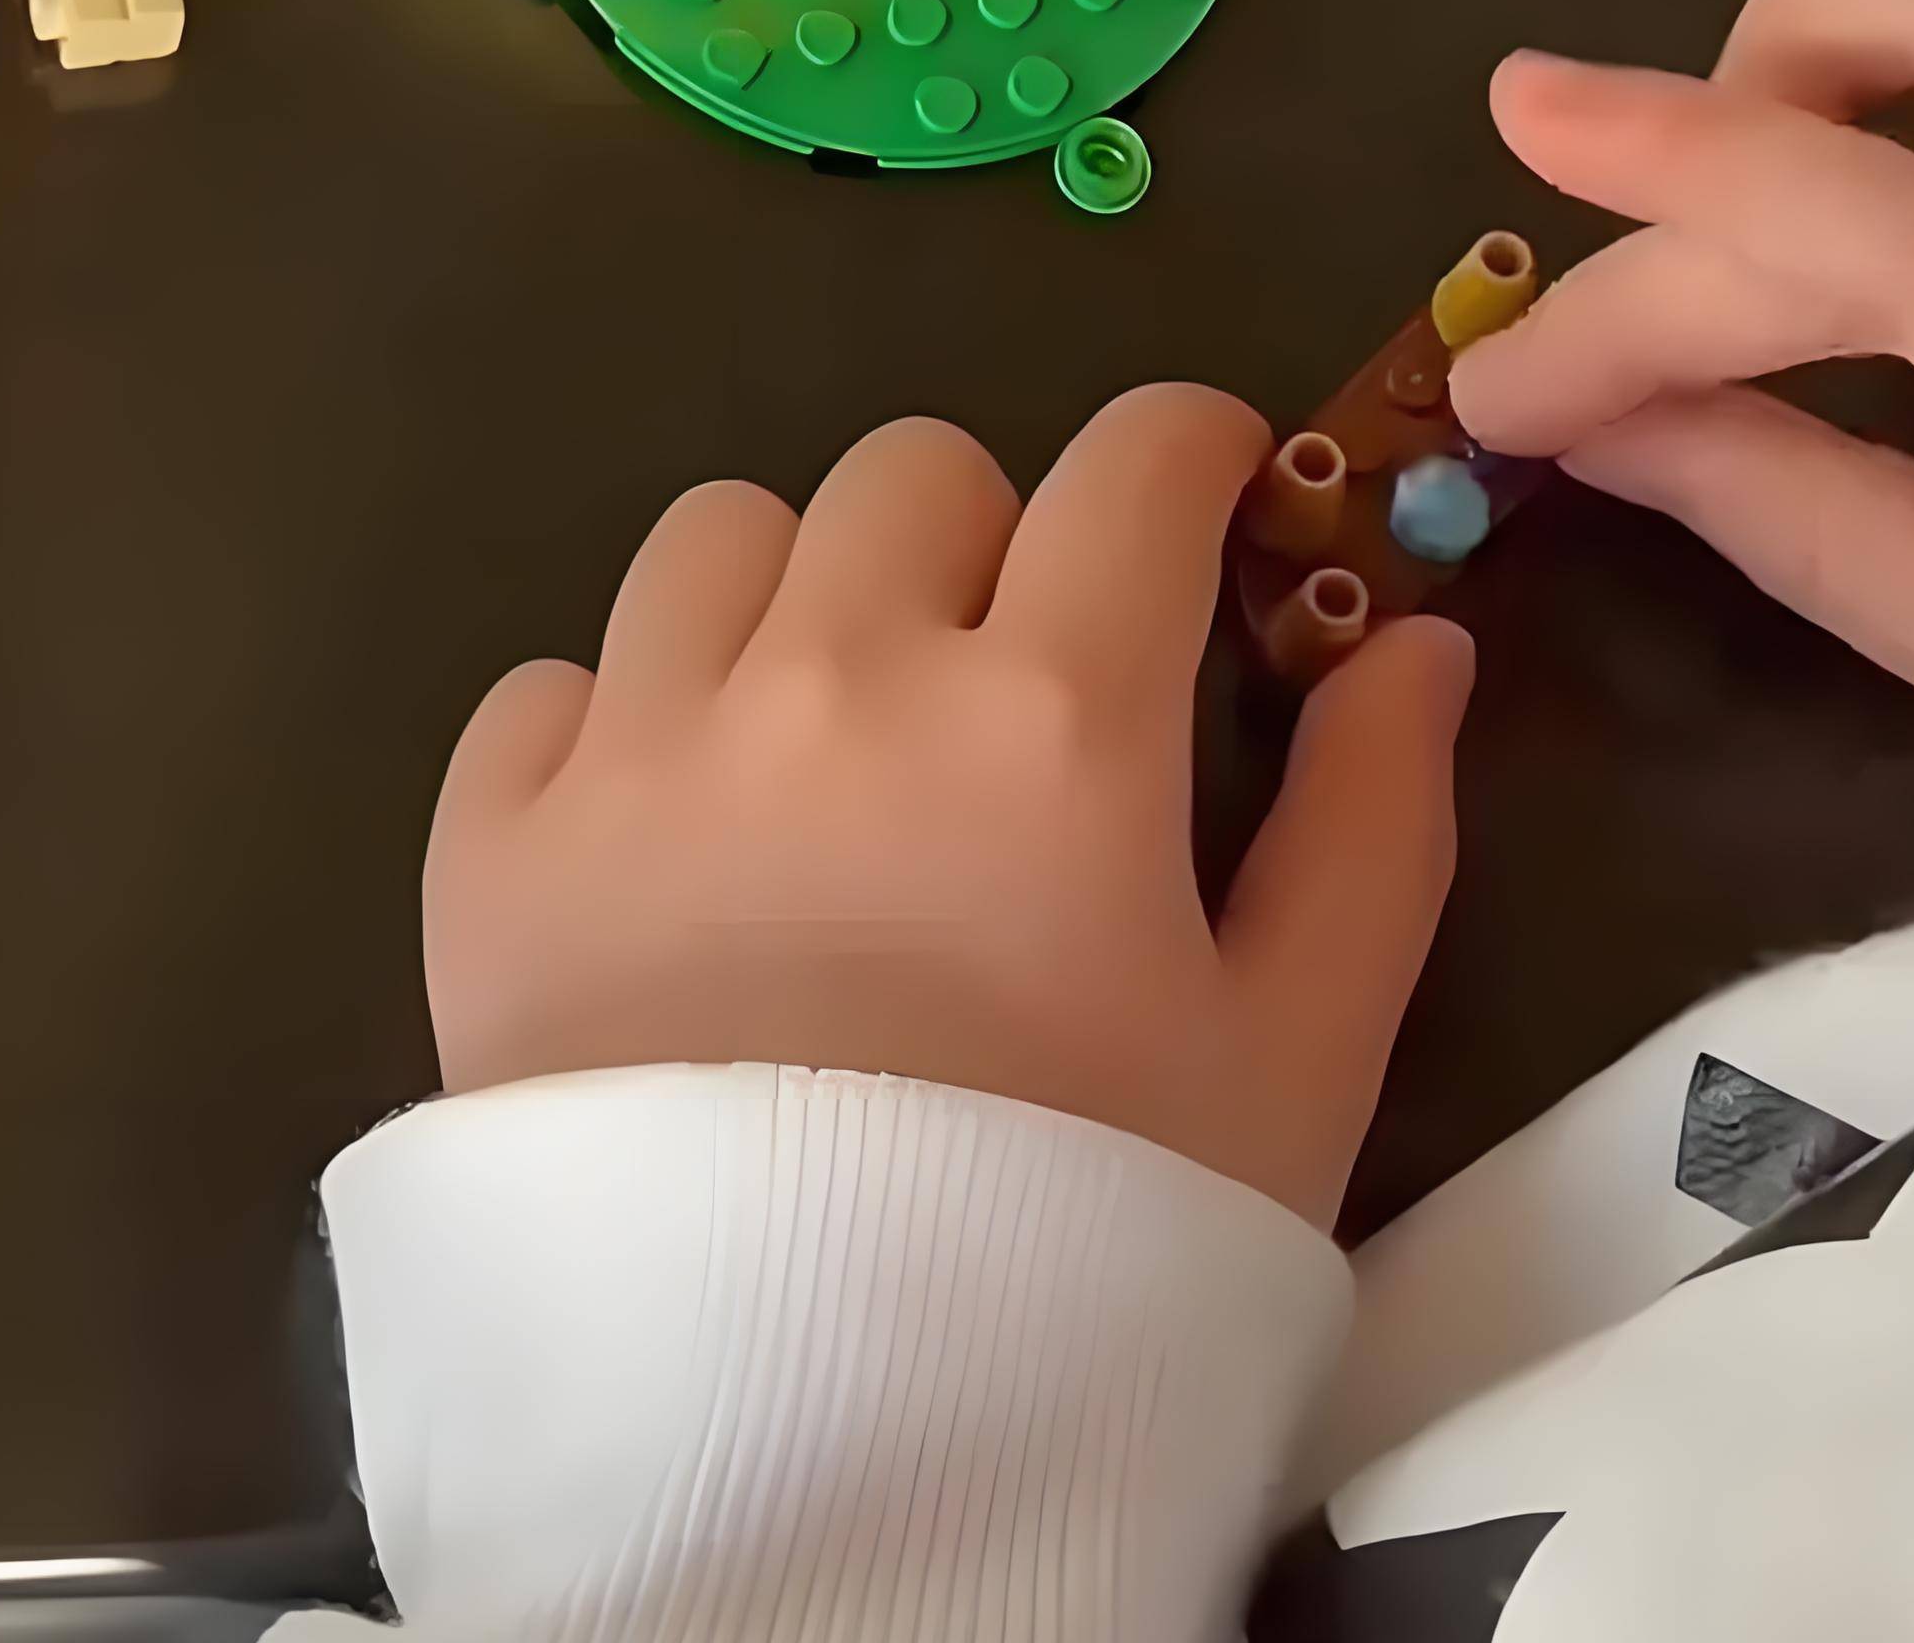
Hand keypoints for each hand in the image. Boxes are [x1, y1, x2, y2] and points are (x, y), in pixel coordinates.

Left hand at [423, 385, 1472, 1225]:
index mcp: (1049, 712)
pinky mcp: (492, 843)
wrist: (800, 1454)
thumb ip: (1371, 828)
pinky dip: (612, 731)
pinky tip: (669, 851)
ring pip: (719, 540)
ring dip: (792, 603)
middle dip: (990, 546)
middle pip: (916, 475)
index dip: (1187, 458)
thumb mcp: (1296, 1067)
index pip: (1133, 461)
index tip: (1203, 509)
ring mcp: (641, 748)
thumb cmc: (1090, 1255)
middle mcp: (834, 676)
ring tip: (830, 755)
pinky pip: (548, 686)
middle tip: (1015, 688)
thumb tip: (1421, 644)